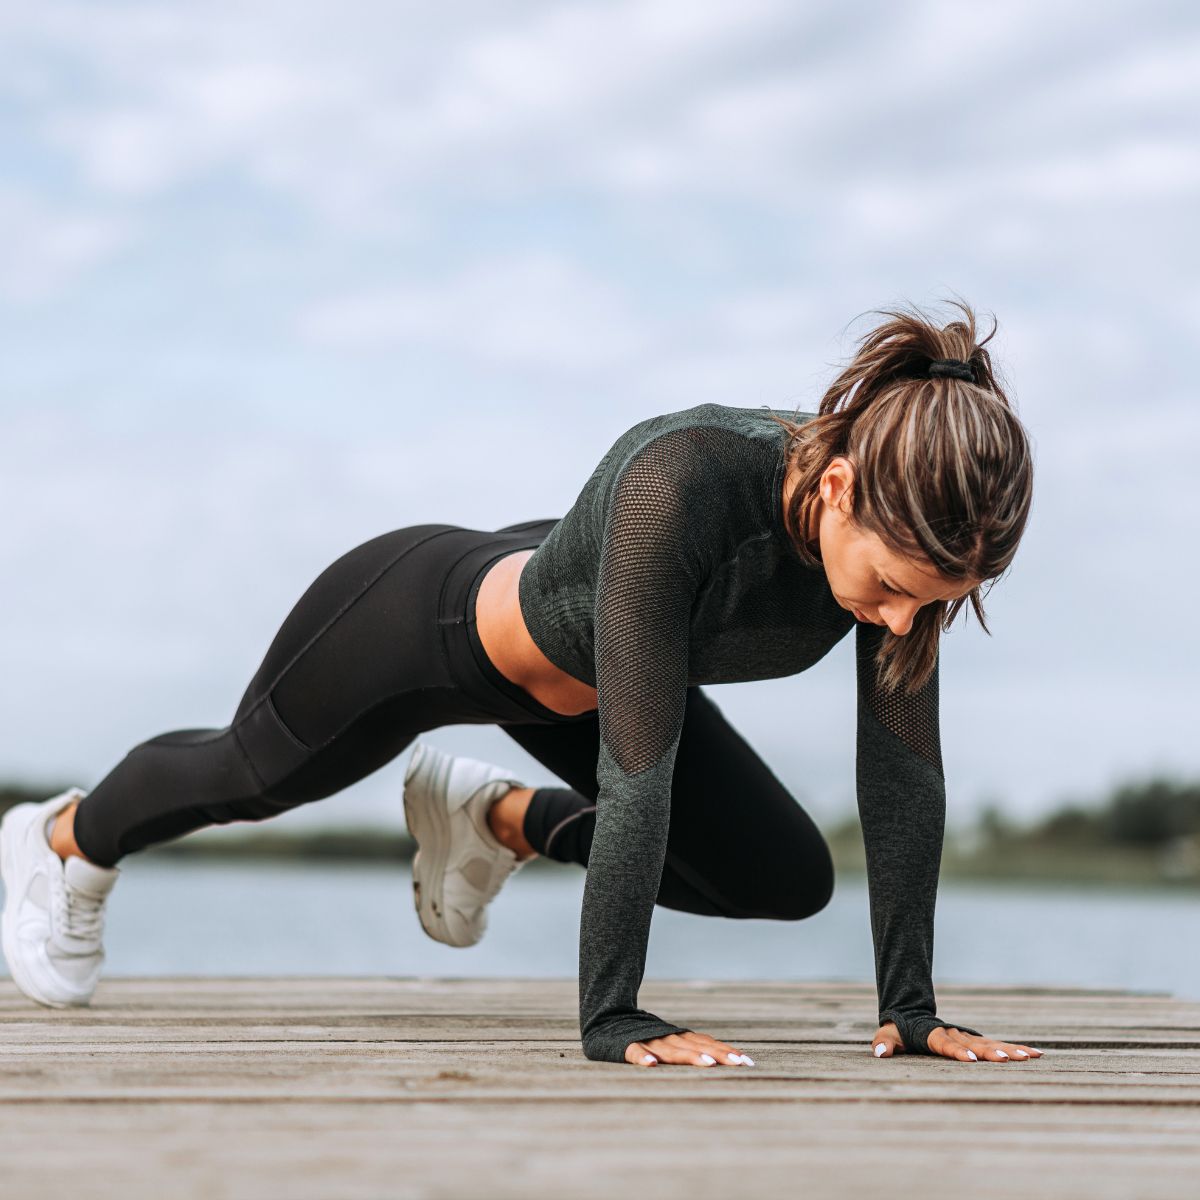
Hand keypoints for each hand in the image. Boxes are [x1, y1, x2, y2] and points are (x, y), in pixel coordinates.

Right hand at [625, 1031, 754, 1067]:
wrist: (606, 1018)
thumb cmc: (643, 1036)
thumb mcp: (669, 1042)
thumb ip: (689, 1048)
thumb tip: (719, 1060)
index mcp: (678, 1037)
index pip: (707, 1043)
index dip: (726, 1051)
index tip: (748, 1062)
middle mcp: (666, 1037)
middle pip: (696, 1046)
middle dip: (718, 1055)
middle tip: (738, 1064)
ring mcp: (646, 1040)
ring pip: (670, 1049)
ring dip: (689, 1056)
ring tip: (707, 1064)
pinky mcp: (624, 1045)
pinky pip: (634, 1051)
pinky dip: (643, 1057)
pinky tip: (651, 1065)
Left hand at [871, 1021, 1043, 1062]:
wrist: (913, 1014)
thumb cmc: (899, 1031)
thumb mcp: (888, 1035)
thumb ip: (883, 1044)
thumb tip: (879, 1054)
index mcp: (933, 1035)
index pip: (945, 1043)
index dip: (957, 1051)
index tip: (971, 1059)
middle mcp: (955, 1034)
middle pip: (974, 1044)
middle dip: (991, 1052)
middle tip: (1008, 1060)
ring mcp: (968, 1037)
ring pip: (991, 1043)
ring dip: (1010, 1050)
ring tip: (1031, 1056)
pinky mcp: (978, 1042)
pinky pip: (999, 1045)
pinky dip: (1017, 1049)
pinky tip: (1036, 1054)